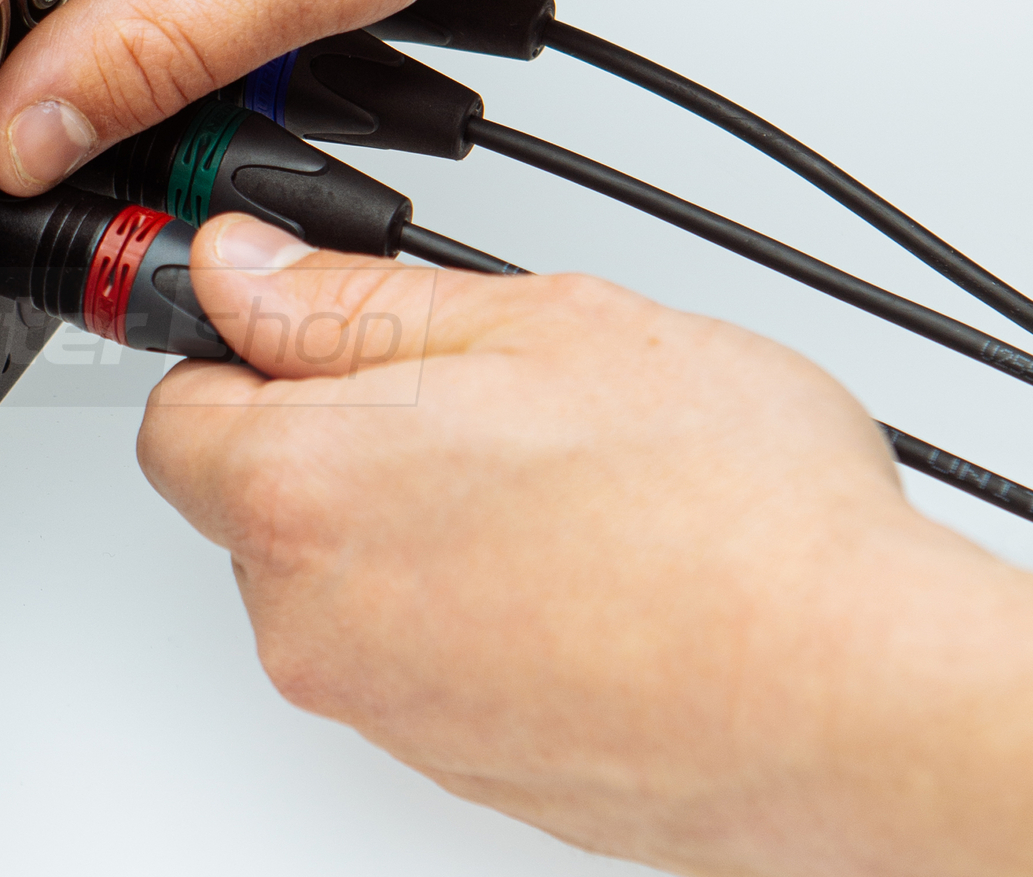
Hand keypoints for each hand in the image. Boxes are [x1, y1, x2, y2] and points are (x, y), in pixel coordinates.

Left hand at [137, 214, 1032, 876]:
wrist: (856, 702)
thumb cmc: (728, 516)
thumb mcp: (536, 327)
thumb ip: (352, 300)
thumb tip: (242, 270)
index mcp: (305, 489)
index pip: (175, 411)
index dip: (236, 355)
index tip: (297, 331)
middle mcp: (313, 617)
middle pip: (254, 499)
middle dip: (332, 437)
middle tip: (471, 401)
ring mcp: (379, 704)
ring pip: (337, 577)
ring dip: (405, 522)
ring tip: (549, 489)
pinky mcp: (447, 763)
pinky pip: (406, 655)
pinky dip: (458, 607)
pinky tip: (570, 569)